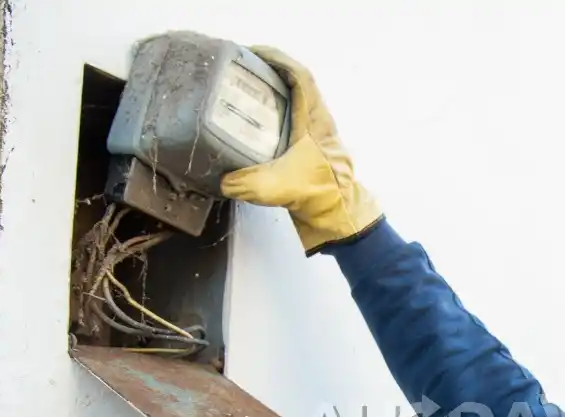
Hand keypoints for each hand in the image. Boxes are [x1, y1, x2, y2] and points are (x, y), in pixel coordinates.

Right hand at [220, 46, 383, 254]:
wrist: (341, 215)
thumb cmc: (317, 194)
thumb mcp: (275, 186)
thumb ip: (244, 182)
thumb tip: (223, 180)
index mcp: (314, 119)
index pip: (299, 76)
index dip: (277, 59)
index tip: (253, 53)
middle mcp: (319, 120)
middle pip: (297, 83)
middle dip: (271, 72)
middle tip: (244, 70)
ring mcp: (319, 134)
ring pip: (298, 101)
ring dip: (276, 92)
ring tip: (247, 90)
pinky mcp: (315, 148)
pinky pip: (296, 120)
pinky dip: (278, 114)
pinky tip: (258, 124)